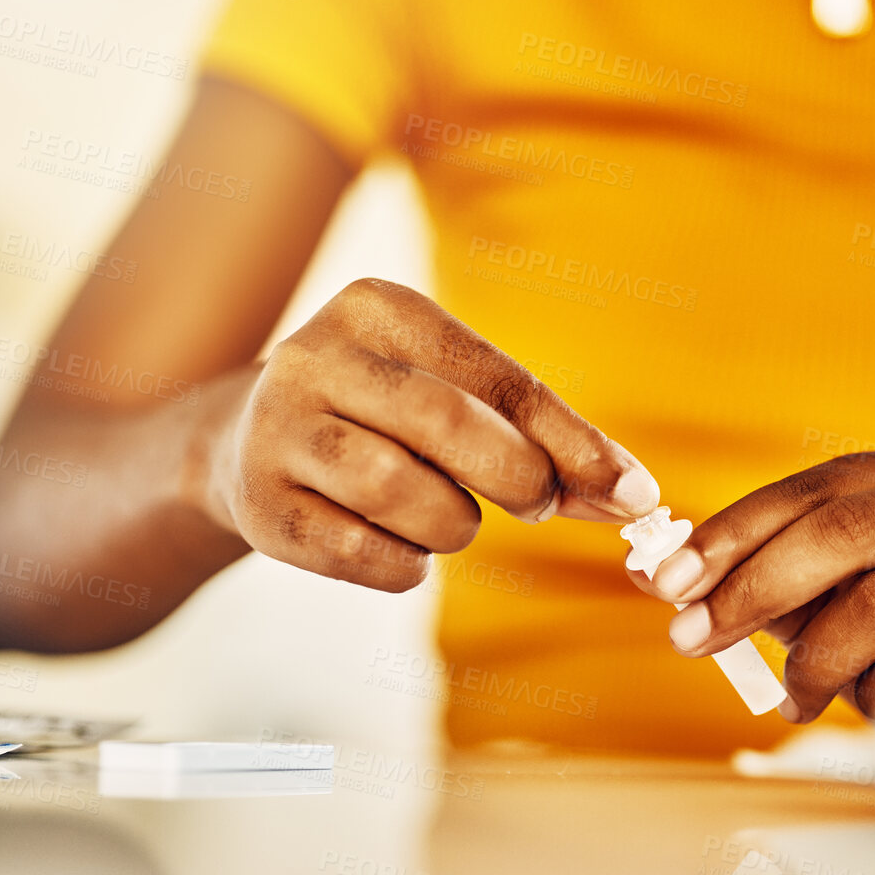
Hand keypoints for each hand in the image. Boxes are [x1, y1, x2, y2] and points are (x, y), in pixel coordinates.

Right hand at [201, 278, 658, 588]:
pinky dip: (406, 567)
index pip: (497, 376)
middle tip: (541, 507)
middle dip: (520, 478)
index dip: (573, 441)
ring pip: (402, 492)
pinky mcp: (262, 508)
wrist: (241, 445)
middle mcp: (316, 356)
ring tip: (448, 518)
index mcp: (377, 307)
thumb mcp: (447, 391)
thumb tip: (630, 496)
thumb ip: (535, 434)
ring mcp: (277, 431)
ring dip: (453, 525)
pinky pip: (365, 556)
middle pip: (448, 424)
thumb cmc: (380, 416)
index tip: (634, 494)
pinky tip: (401, 547)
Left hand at [634, 435, 874, 720]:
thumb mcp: (858, 583)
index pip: (817, 487)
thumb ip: (784, 570)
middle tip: (687, 636)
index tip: (665, 577)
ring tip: (798, 693)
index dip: (733, 532)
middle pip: (844, 532)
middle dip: (751, 589)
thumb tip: (675, 577)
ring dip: (817, 661)